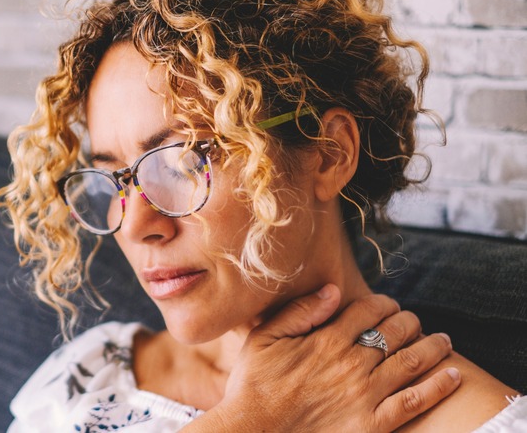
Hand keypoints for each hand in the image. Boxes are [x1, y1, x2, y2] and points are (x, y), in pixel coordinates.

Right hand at [182, 284, 459, 431]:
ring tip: (444, 340)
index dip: (384, 302)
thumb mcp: (264, 338)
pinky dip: (439, 386)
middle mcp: (352, 363)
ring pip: (412, 361)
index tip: (388, 304)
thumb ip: (299, 311)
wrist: (254, 431)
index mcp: (327, 339)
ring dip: (433, 346)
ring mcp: (366, 394)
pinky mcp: (374, 424)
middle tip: (414, 320)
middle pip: (396, 331)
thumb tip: (332, 289)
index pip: (369, 310)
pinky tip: (453, 375)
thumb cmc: (253, 384)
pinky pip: (416, 401)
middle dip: (410, 320)